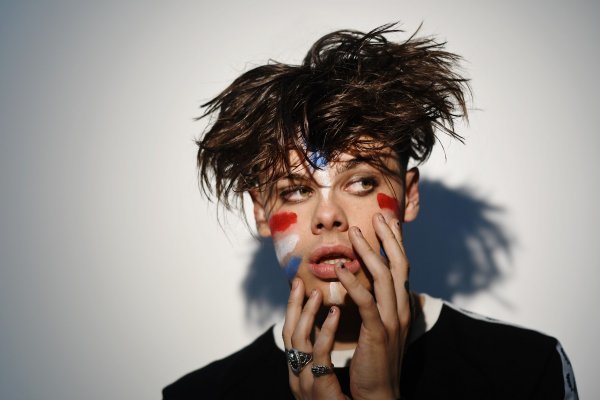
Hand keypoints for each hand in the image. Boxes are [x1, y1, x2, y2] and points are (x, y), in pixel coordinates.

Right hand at [283, 278, 348, 398]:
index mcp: (300, 370)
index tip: (299, 284)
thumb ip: (324, 351)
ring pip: (298, 340)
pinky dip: (324, 331)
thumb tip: (331, 322)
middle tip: (300, 281)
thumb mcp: (328, 374)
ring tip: (318, 292)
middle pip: (288, 332)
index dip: (294, 309)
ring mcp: (304, 381)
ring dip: (307, 313)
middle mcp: (297, 374)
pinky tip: (335, 313)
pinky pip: (318, 354)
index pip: (292, 333)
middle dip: (293, 305)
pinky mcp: (318, 387)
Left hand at [340, 213, 410, 399]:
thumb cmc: (375, 360)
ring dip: (369, 252)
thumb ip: (380, 304)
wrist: (380, 393)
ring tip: (355, 234)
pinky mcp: (378, 333)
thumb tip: (371, 283)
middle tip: (377, 216)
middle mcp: (402, 309)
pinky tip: (341, 270)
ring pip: (383, 277)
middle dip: (388, 238)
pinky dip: (354, 283)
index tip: (386, 221)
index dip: (395, 242)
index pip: (401, 266)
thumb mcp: (381, 327)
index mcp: (402, 306)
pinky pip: (366, 302)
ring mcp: (393, 320)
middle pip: (398, 264)